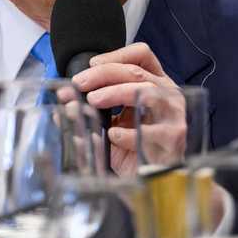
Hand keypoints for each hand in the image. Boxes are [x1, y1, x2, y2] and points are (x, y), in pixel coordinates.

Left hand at [70, 43, 179, 173]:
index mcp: (155, 85)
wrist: (155, 183)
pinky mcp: (173, 139)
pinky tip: (113, 136)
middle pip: (136, 71)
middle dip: (103, 74)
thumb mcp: (112, 125)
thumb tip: (64, 101)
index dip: (115, 55)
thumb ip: (91, 112)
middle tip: (80, 84)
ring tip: (93, 101)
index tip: (91, 64)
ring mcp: (174, 116)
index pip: (141, 55)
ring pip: (145, 92)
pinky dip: (127, 133)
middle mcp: (168, 95)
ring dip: (115, 93)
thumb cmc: (135, 150)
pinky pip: (148, 131)